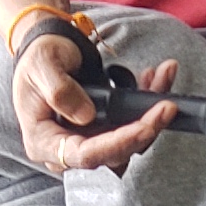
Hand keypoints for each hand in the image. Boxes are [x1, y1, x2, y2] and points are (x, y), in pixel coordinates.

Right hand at [14, 40, 181, 176]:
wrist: (46, 50)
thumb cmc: (38, 58)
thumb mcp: (41, 66)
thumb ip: (59, 90)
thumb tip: (86, 115)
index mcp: (43, 142)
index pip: (84, 155)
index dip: (118, 144)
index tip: (145, 127)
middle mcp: (66, 148)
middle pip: (113, 154)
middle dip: (145, 129)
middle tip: (167, 105)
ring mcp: (88, 140)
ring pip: (129, 141)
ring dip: (150, 113)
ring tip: (162, 75)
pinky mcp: (105, 130)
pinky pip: (131, 125)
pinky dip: (147, 102)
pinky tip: (153, 78)